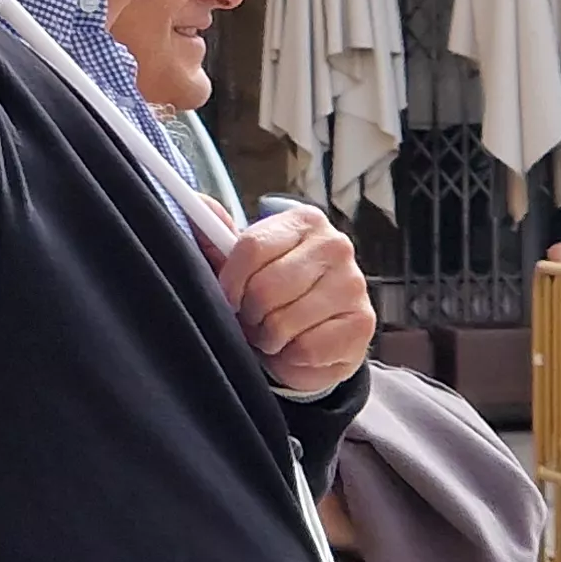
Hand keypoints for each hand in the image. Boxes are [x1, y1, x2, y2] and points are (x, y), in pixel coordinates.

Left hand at [218, 201, 373, 397]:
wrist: (319, 340)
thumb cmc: (278, 297)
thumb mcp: (247, 265)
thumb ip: (219, 238)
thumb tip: (199, 205)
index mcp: (305, 222)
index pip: (251, 247)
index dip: (230, 281)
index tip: (228, 297)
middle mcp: (335, 246)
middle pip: (265, 287)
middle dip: (250, 314)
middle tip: (255, 319)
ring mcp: (353, 285)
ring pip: (283, 322)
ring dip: (269, 338)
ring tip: (276, 334)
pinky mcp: (361, 324)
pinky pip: (306, 348)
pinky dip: (292, 356)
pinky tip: (297, 348)